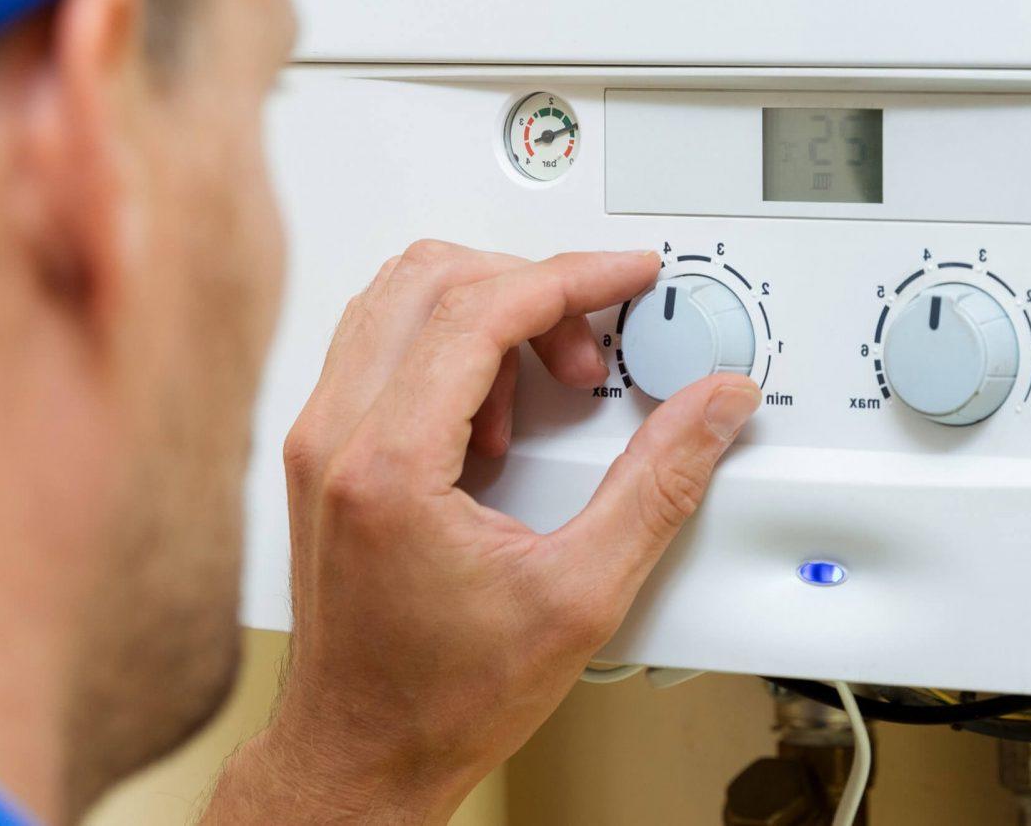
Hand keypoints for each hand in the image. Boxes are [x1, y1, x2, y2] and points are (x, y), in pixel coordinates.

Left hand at [205, 242, 759, 824]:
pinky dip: (451, 350)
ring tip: (548, 386)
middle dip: (533, 289)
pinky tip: (499, 418)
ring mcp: (318, 442)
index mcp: (388, 465)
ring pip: (399, 300)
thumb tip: (713, 408)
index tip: (629, 274)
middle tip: (594, 345)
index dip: (573, 276)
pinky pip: (382, 347)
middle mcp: (334, 438)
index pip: (480, 308)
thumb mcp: (581, 595)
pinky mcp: (320, 455)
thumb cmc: (439, 699)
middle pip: (432, 278)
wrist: (362, 756)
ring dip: (488, 314)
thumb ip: (659, 486)